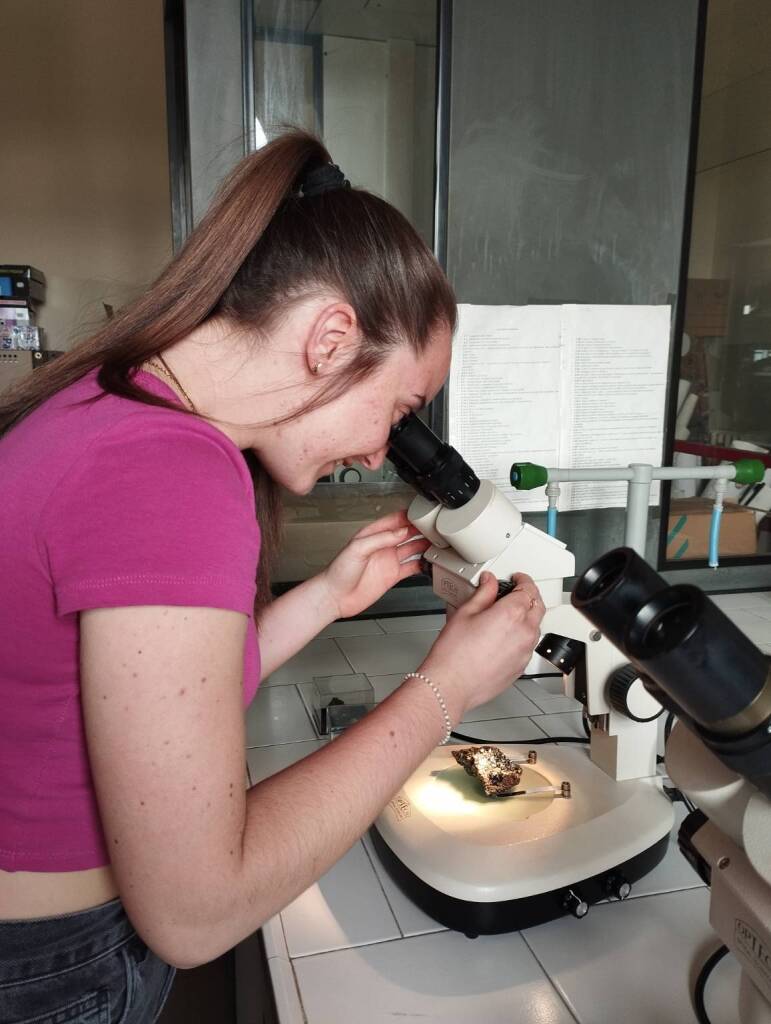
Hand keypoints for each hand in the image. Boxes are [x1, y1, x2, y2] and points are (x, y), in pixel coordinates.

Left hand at [319, 509, 430, 619]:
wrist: (335, 597)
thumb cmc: (338, 572)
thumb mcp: (358, 548)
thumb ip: (380, 538)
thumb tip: (401, 531)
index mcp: (373, 535)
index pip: (395, 520)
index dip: (410, 516)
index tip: (423, 515)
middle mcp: (383, 546)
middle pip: (407, 533)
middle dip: (421, 529)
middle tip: (436, 528)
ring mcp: (389, 560)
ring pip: (412, 549)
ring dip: (424, 545)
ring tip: (438, 543)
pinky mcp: (393, 575)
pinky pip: (412, 567)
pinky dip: (422, 564)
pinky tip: (430, 562)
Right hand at [420, 572, 544, 721]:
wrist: (452, 685)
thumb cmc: (454, 654)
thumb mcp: (465, 613)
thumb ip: (483, 593)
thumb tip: (489, 583)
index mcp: (512, 614)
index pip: (528, 589)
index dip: (523, 580)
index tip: (517, 578)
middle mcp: (524, 632)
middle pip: (538, 606)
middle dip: (530, 595)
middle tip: (516, 592)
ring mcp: (525, 651)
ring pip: (535, 626)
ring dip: (527, 616)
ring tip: (509, 614)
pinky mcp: (521, 666)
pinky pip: (529, 645)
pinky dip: (522, 635)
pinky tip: (505, 636)